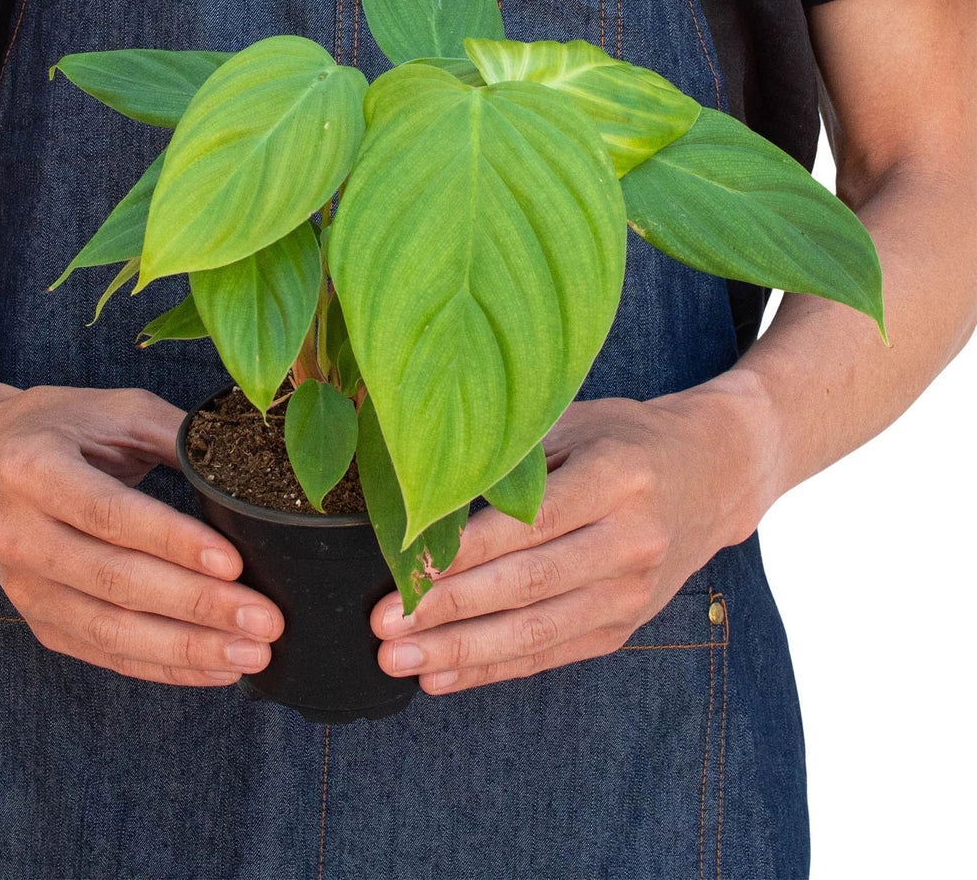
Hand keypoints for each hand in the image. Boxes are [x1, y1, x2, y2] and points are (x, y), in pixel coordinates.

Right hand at [0, 381, 284, 686]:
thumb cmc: (56, 428)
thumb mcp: (113, 410)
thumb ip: (177, 434)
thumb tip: (252, 464)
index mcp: (33, 469)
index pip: (110, 514)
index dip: (173, 543)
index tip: (234, 563)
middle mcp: (18, 533)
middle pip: (115, 581)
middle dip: (197, 606)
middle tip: (264, 620)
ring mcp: (23, 587)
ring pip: (110, 631)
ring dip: (186, 650)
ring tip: (251, 655)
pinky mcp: (38, 620)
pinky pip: (104, 654)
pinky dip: (162, 667)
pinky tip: (214, 670)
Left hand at [370, 383, 769, 693]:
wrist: (714, 474)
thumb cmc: (626, 438)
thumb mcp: (576, 421)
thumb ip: (514, 455)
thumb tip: (425, 487)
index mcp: (617, 478)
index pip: (531, 524)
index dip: (466, 553)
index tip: (407, 569)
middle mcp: (631, 540)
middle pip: (528, 585)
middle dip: (448, 610)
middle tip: (384, 625)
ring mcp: (632, 592)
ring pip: (536, 632)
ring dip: (461, 652)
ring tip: (398, 660)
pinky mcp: (625, 627)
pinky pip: (551, 655)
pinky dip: (493, 669)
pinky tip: (443, 677)